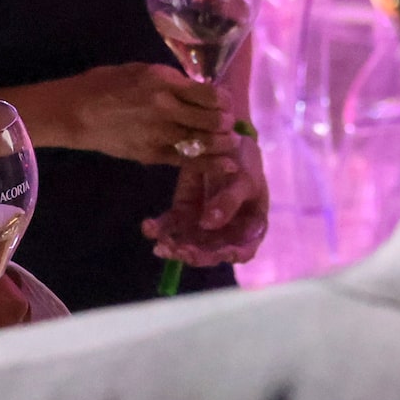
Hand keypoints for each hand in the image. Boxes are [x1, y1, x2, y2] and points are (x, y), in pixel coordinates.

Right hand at [31, 64, 236, 165]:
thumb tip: (197, 90)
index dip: (224, 100)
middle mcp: (166, 107)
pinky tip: (228, 166)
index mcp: (163, 81)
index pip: (210, 94)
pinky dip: (212, 164)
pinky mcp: (152, 154)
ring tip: (231, 143)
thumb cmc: (104, 85)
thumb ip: (170, 80)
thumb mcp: (140, 70)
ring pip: (205, 141)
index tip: (225, 102)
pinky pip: (188, 161)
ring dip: (224, 143)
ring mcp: (159, 133)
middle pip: (212, 119)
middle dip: (226, 122)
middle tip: (229, 124)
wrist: (75, 112)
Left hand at [143, 143, 268, 266]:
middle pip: (211, 253)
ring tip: (162, 244)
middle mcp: (225, 233)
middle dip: (195, 255)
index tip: (217, 254)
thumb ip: (229, 201)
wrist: (225, 143)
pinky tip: (149, 227)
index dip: (229, 256)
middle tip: (181, 250)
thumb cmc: (246, 164)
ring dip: (173, 247)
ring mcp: (202, 226)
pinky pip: (170, 226)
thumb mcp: (244, 179)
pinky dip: (159, 229)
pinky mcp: (183, 214)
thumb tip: (209, 224)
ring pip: (188, 244)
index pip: (243, 251)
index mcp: (249, 228)